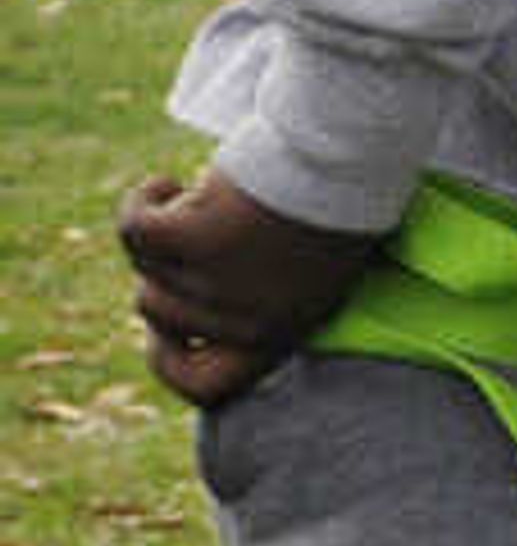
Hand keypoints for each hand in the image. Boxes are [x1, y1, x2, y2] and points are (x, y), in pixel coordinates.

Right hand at [117, 169, 383, 403]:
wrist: (352, 158)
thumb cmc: (340, 203)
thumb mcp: (312, 271)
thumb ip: (261, 297)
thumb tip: (186, 303)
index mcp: (281, 334)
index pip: (203, 387)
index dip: (168, 360)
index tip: (164, 329)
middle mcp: (246, 321)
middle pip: (157, 308)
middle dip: (164, 266)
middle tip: (194, 229)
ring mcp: (218, 284)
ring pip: (146, 265)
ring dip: (160, 225)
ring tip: (195, 193)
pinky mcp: (196, 239)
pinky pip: (135, 230)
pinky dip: (141, 202)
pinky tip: (166, 183)